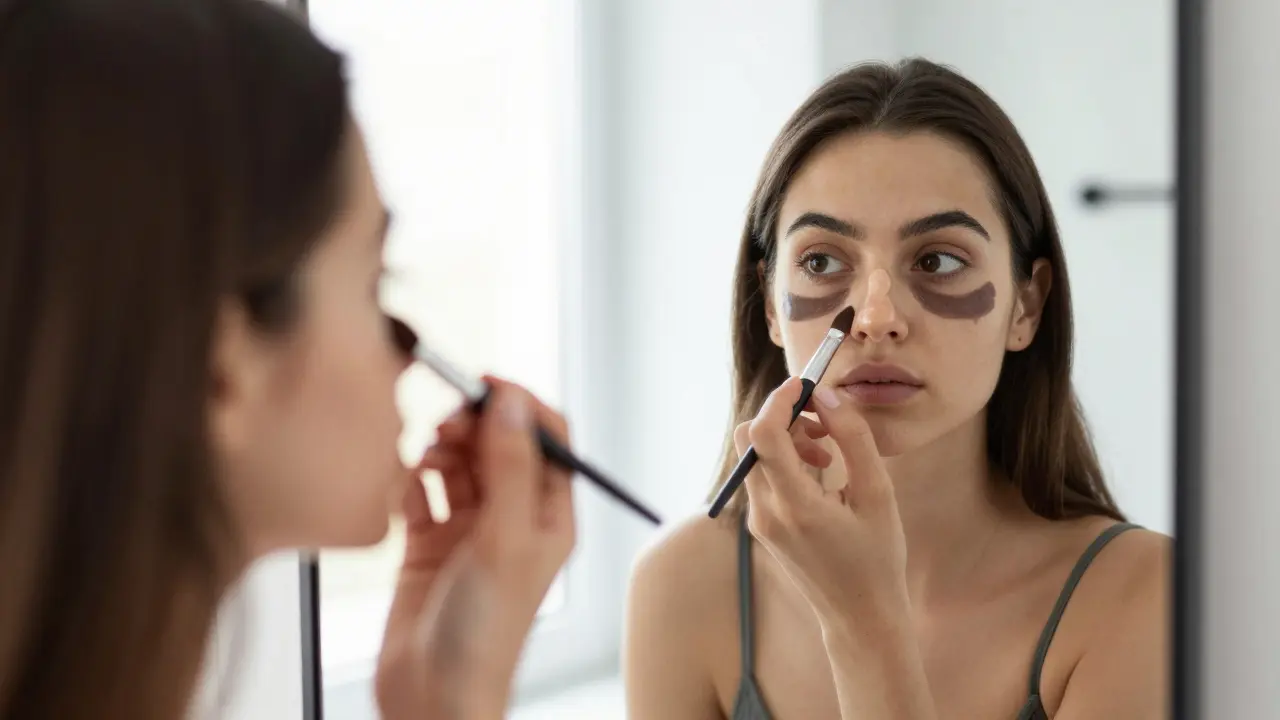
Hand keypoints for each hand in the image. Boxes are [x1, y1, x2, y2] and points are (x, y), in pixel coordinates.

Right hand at [375, 378, 575, 719]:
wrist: (433, 697)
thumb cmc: (485, 634)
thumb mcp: (506, 539)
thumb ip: (510, 466)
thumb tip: (513, 402)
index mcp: (550, 516)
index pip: (548, 438)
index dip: (520, 405)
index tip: (486, 384)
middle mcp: (514, 517)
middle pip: (498, 443)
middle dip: (473, 424)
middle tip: (446, 423)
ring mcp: (470, 530)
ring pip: (458, 463)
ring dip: (441, 448)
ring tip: (424, 454)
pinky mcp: (429, 544)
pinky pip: (421, 492)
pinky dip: (411, 479)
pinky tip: (403, 485)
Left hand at [735, 377, 908, 632]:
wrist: (860, 617)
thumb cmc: (878, 558)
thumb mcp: (878, 495)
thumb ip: (853, 439)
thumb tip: (827, 396)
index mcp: (795, 507)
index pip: (762, 436)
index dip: (780, 400)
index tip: (807, 384)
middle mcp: (766, 513)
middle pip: (748, 439)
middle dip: (781, 417)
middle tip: (822, 421)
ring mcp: (759, 521)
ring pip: (753, 456)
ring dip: (786, 439)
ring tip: (829, 453)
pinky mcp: (762, 526)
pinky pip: (761, 476)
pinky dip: (785, 461)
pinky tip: (821, 473)